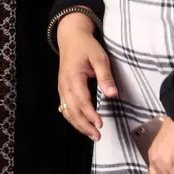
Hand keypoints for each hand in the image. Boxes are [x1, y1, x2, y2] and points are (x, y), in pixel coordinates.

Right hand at [56, 13, 116, 140]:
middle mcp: (64, 84)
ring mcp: (61, 87)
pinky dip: (72, 117)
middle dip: (84, 125)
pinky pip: (65, 107)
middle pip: (72, 110)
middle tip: (97, 136)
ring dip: (78, 124)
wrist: (71, 37)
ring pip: (67, 110)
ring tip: (91, 134)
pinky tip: (81, 124)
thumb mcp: (100, 58)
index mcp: (73, 77)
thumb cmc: (86, 46)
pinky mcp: (62, 88)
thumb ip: (106, 77)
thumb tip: (112, 95)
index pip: (81, 100)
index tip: (100, 124)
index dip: (90, 114)